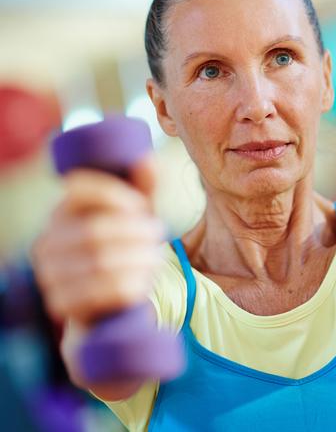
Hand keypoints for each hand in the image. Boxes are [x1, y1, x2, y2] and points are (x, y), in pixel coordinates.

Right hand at [32, 157, 163, 323]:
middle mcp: (47, 242)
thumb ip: (142, 189)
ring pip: (99, 263)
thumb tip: (147, 159)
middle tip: (158, 234)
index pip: (78, 189)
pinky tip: (142, 282)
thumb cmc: (124, 247)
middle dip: (135, 231)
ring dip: (138, 259)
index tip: (142, 206)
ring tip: (155, 258)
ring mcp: (49, 275)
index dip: (114, 194)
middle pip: (94, 230)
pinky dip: (128, 286)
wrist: (107, 303)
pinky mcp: (60, 305)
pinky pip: (97, 294)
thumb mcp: (135, 217)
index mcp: (61, 212)